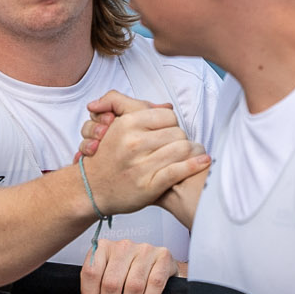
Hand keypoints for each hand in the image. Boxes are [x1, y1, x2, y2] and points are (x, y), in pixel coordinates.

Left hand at [76, 239, 180, 293]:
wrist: (156, 273)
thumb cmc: (125, 280)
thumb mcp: (101, 291)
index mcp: (102, 248)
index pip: (90, 273)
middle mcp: (123, 246)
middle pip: (111, 283)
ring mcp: (144, 249)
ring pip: (133, 286)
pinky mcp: (163, 256)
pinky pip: (155, 283)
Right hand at [77, 99, 205, 216]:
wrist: (91, 188)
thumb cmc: (107, 157)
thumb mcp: (115, 124)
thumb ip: (134, 106)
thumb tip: (166, 105)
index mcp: (127, 124)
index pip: (168, 116)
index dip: (171, 123)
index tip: (167, 132)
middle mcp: (133, 143)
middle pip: (177, 132)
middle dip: (180, 138)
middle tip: (175, 146)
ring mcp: (141, 165)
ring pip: (182, 149)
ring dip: (191, 151)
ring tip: (191, 154)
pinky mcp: (149, 185)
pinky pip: (178, 171)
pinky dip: (195, 165)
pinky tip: (203, 161)